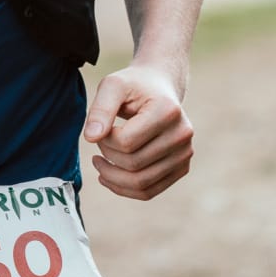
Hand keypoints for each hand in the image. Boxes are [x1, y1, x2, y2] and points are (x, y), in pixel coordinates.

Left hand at [83, 64, 192, 199]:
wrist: (159, 86)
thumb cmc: (133, 85)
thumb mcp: (112, 85)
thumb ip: (100, 109)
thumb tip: (90, 138)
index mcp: (167, 111)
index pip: (126, 142)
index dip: (105, 139)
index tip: (100, 127)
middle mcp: (182, 134)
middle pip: (134, 164)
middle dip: (108, 157)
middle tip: (98, 142)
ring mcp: (185, 153)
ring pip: (141, 183)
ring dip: (113, 178)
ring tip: (99, 162)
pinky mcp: (181, 167)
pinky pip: (149, 191)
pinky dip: (125, 189)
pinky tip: (109, 177)